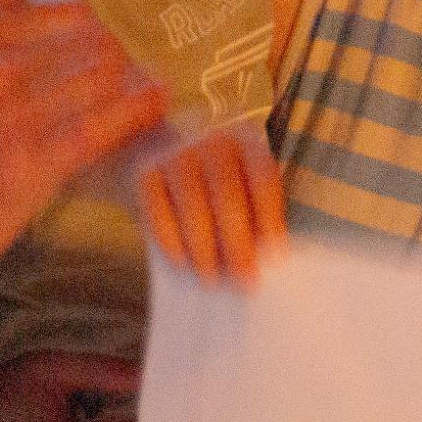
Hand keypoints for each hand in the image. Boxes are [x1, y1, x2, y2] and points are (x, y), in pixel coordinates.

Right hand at [137, 119, 285, 285]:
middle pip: (228, 196)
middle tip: (244, 279)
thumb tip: (262, 259)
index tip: (276, 256)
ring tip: (212, 278)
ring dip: (204, 249)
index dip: (270, 219)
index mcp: (247, 143)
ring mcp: (176, 154)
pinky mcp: (146, 173)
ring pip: (193, 208)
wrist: (149, 149)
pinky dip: (173, 243)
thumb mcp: (237, 183)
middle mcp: (213, 142)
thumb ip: (252, 214)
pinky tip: (183, 262)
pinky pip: (160, 214)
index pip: (263, 180)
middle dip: (237, 244)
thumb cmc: (208, 182)